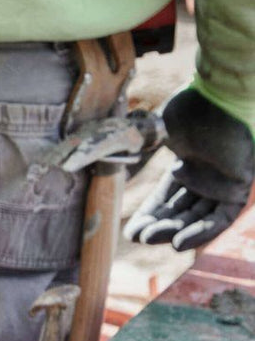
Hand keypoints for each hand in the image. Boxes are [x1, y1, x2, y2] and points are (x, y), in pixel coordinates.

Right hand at [126, 88, 254, 251]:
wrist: (221, 96)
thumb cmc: (193, 106)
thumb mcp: (156, 131)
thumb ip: (136, 148)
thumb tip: (102, 156)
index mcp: (189, 159)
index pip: (168, 195)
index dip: (150, 213)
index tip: (132, 232)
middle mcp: (208, 172)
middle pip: (182, 209)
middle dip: (159, 225)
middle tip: (139, 237)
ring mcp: (224, 180)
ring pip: (199, 216)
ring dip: (175, 231)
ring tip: (150, 238)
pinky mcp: (239, 185)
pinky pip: (221, 217)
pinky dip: (201, 233)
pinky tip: (177, 244)